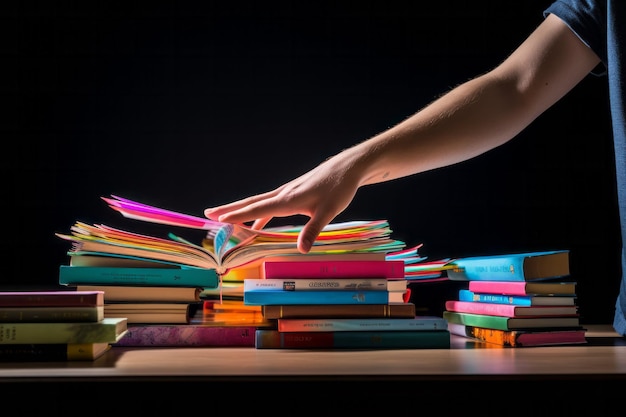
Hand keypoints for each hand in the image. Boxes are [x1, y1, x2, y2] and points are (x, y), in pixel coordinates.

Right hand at [205, 152, 364, 252]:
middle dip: (229, 210)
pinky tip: (256, 225)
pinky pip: (269, 205)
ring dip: (240, 210)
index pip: (258, 209)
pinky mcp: (292, 193)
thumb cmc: (338, 188)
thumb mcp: (328, 211)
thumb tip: (301, 249)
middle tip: (208, 215)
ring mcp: (286, 193)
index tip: (219, 220)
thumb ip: (313, 230)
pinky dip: (258, 214)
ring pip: (258, 203)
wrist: (346, 168)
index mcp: (288, 199)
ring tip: (222, 217)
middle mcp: (283, 194)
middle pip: (251, 203)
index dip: (238, 216)